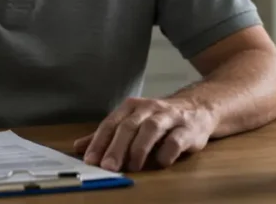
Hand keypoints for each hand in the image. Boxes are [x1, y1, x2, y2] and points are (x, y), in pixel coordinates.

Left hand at [74, 97, 215, 171]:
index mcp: (131, 107)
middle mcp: (148, 108)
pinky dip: (166, 152)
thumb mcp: (131, 122)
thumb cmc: (158, 119)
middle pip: (128, 127)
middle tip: (108, 167)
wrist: (197, 108)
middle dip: (116, 148)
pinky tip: (160, 163)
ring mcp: (169, 117)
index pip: (110, 124)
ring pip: (150, 129)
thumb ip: (107, 136)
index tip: (90, 160)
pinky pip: (176, 140)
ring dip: (139, 149)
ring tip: (132, 167)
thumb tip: (78, 147)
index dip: (99, 142)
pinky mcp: (188, 128)